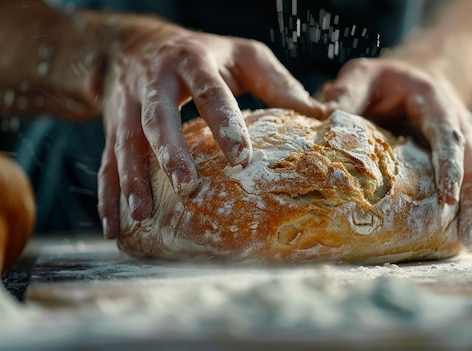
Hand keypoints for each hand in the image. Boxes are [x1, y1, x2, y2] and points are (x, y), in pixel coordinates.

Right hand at [96, 15, 324, 238]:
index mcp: (193, 61)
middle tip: (188, 187)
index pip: (210, 92)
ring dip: (132, 180)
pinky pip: (106, 162)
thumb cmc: (203, 54)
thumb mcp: (242, 56)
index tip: (241, 157)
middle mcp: (155, 83)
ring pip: (126, 143)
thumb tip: (322, 116)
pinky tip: (115, 227)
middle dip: (171, 152)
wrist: (135, 45)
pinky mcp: (111, 127)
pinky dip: (107, 195)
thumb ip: (278, 83)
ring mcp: (127, 106)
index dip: (224, 123)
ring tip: (143, 216)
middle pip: (158, 117)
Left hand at [323, 57, 471, 251]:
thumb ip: (347, 91)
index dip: (450, 168)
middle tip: (469, 241)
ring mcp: (464, 143)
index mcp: (437, 104)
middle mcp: (458, 124)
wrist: (412, 79)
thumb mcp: (363, 75)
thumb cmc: (382, 80)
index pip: (448, 138)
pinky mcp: (461, 160)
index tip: (449, 200)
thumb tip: (324, 115)